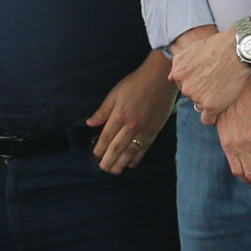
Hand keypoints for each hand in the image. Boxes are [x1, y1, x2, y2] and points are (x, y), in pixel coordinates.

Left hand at [87, 58, 174, 174]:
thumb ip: (103, 111)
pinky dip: (137, 158)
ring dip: (121, 163)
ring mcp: (144, 130)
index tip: (96, 155)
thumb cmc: (135, 84)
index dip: (99, 149)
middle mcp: (130, 126)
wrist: (160, 80)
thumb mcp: (114, 94)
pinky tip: (131, 164)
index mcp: (119, 116)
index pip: (106, 138)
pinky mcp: (154, 131)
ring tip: (115, 171)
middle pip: (117, 148)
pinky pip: (144, 148)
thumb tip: (90, 123)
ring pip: (130, 151)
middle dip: (109, 160)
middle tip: (103, 168)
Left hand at [169, 28, 250, 116]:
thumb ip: (179, 63)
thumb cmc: (218, 46)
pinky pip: (208, 119)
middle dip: (202, 91)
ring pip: (201, 105)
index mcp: (178, 74)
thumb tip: (171, 77)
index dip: (196, 82)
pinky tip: (220, 110)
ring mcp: (197, 97)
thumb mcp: (191, 49)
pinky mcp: (211, 105)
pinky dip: (213, 117)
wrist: (237, 50)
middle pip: (192, 96)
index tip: (207, 79)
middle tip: (217, 83)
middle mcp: (185, 87)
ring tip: (224, 89)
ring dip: (210, 101)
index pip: (184, 86)